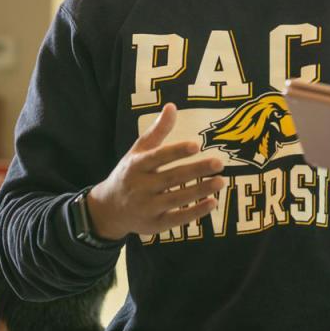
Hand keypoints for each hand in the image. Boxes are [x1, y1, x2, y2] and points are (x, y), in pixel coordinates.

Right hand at [87, 104, 225, 237]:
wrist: (108, 209)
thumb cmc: (129, 174)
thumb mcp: (138, 152)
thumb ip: (157, 131)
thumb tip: (172, 106)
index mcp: (136, 166)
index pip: (157, 157)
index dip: (175, 151)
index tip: (195, 145)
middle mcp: (140, 187)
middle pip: (171, 178)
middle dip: (196, 170)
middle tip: (219, 163)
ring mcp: (147, 207)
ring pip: (176, 199)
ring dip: (199, 190)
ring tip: (221, 181)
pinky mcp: (155, 224)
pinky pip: (177, 219)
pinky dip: (195, 212)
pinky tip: (212, 202)